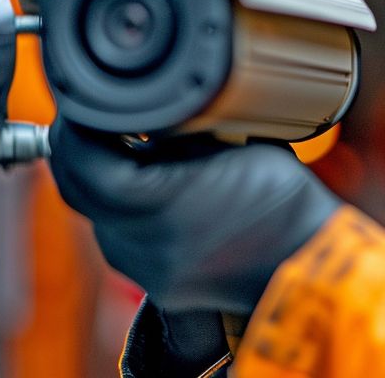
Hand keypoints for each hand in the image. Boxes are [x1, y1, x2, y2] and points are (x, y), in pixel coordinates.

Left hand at [47, 117, 339, 315]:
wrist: (308, 261)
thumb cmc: (282, 201)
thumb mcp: (230, 143)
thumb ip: (173, 124)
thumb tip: (137, 103)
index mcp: (154, 204)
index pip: (79, 158)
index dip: (75, 124)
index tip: (86, 101)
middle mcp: (139, 244)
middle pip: (78, 187)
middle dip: (82, 149)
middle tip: (99, 115)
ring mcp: (145, 269)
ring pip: (97, 214)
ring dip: (105, 178)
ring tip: (134, 147)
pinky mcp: (158, 283)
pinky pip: (123, 236)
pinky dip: (127, 207)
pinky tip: (156, 185)